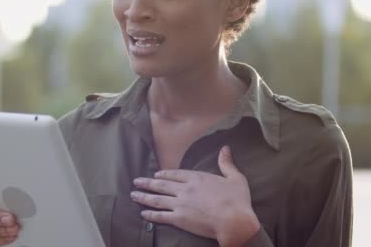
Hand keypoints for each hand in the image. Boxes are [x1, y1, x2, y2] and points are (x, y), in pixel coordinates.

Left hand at [130, 146, 259, 246]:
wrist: (234, 221)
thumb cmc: (237, 201)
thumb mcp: (235, 178)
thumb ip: (226, 163)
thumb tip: (225, 148)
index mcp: (197, 178)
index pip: (176, 174)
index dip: (165, 174)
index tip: (156, 174)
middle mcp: (185, 189)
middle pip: (162, 185)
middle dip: (147, 183)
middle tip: (136, 181)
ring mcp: (180, 204)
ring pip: (157, 199)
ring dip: (144, 196)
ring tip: (133, 195)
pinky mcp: (179, 219)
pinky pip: (161, 216)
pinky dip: (150, 214)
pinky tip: (143, 213)